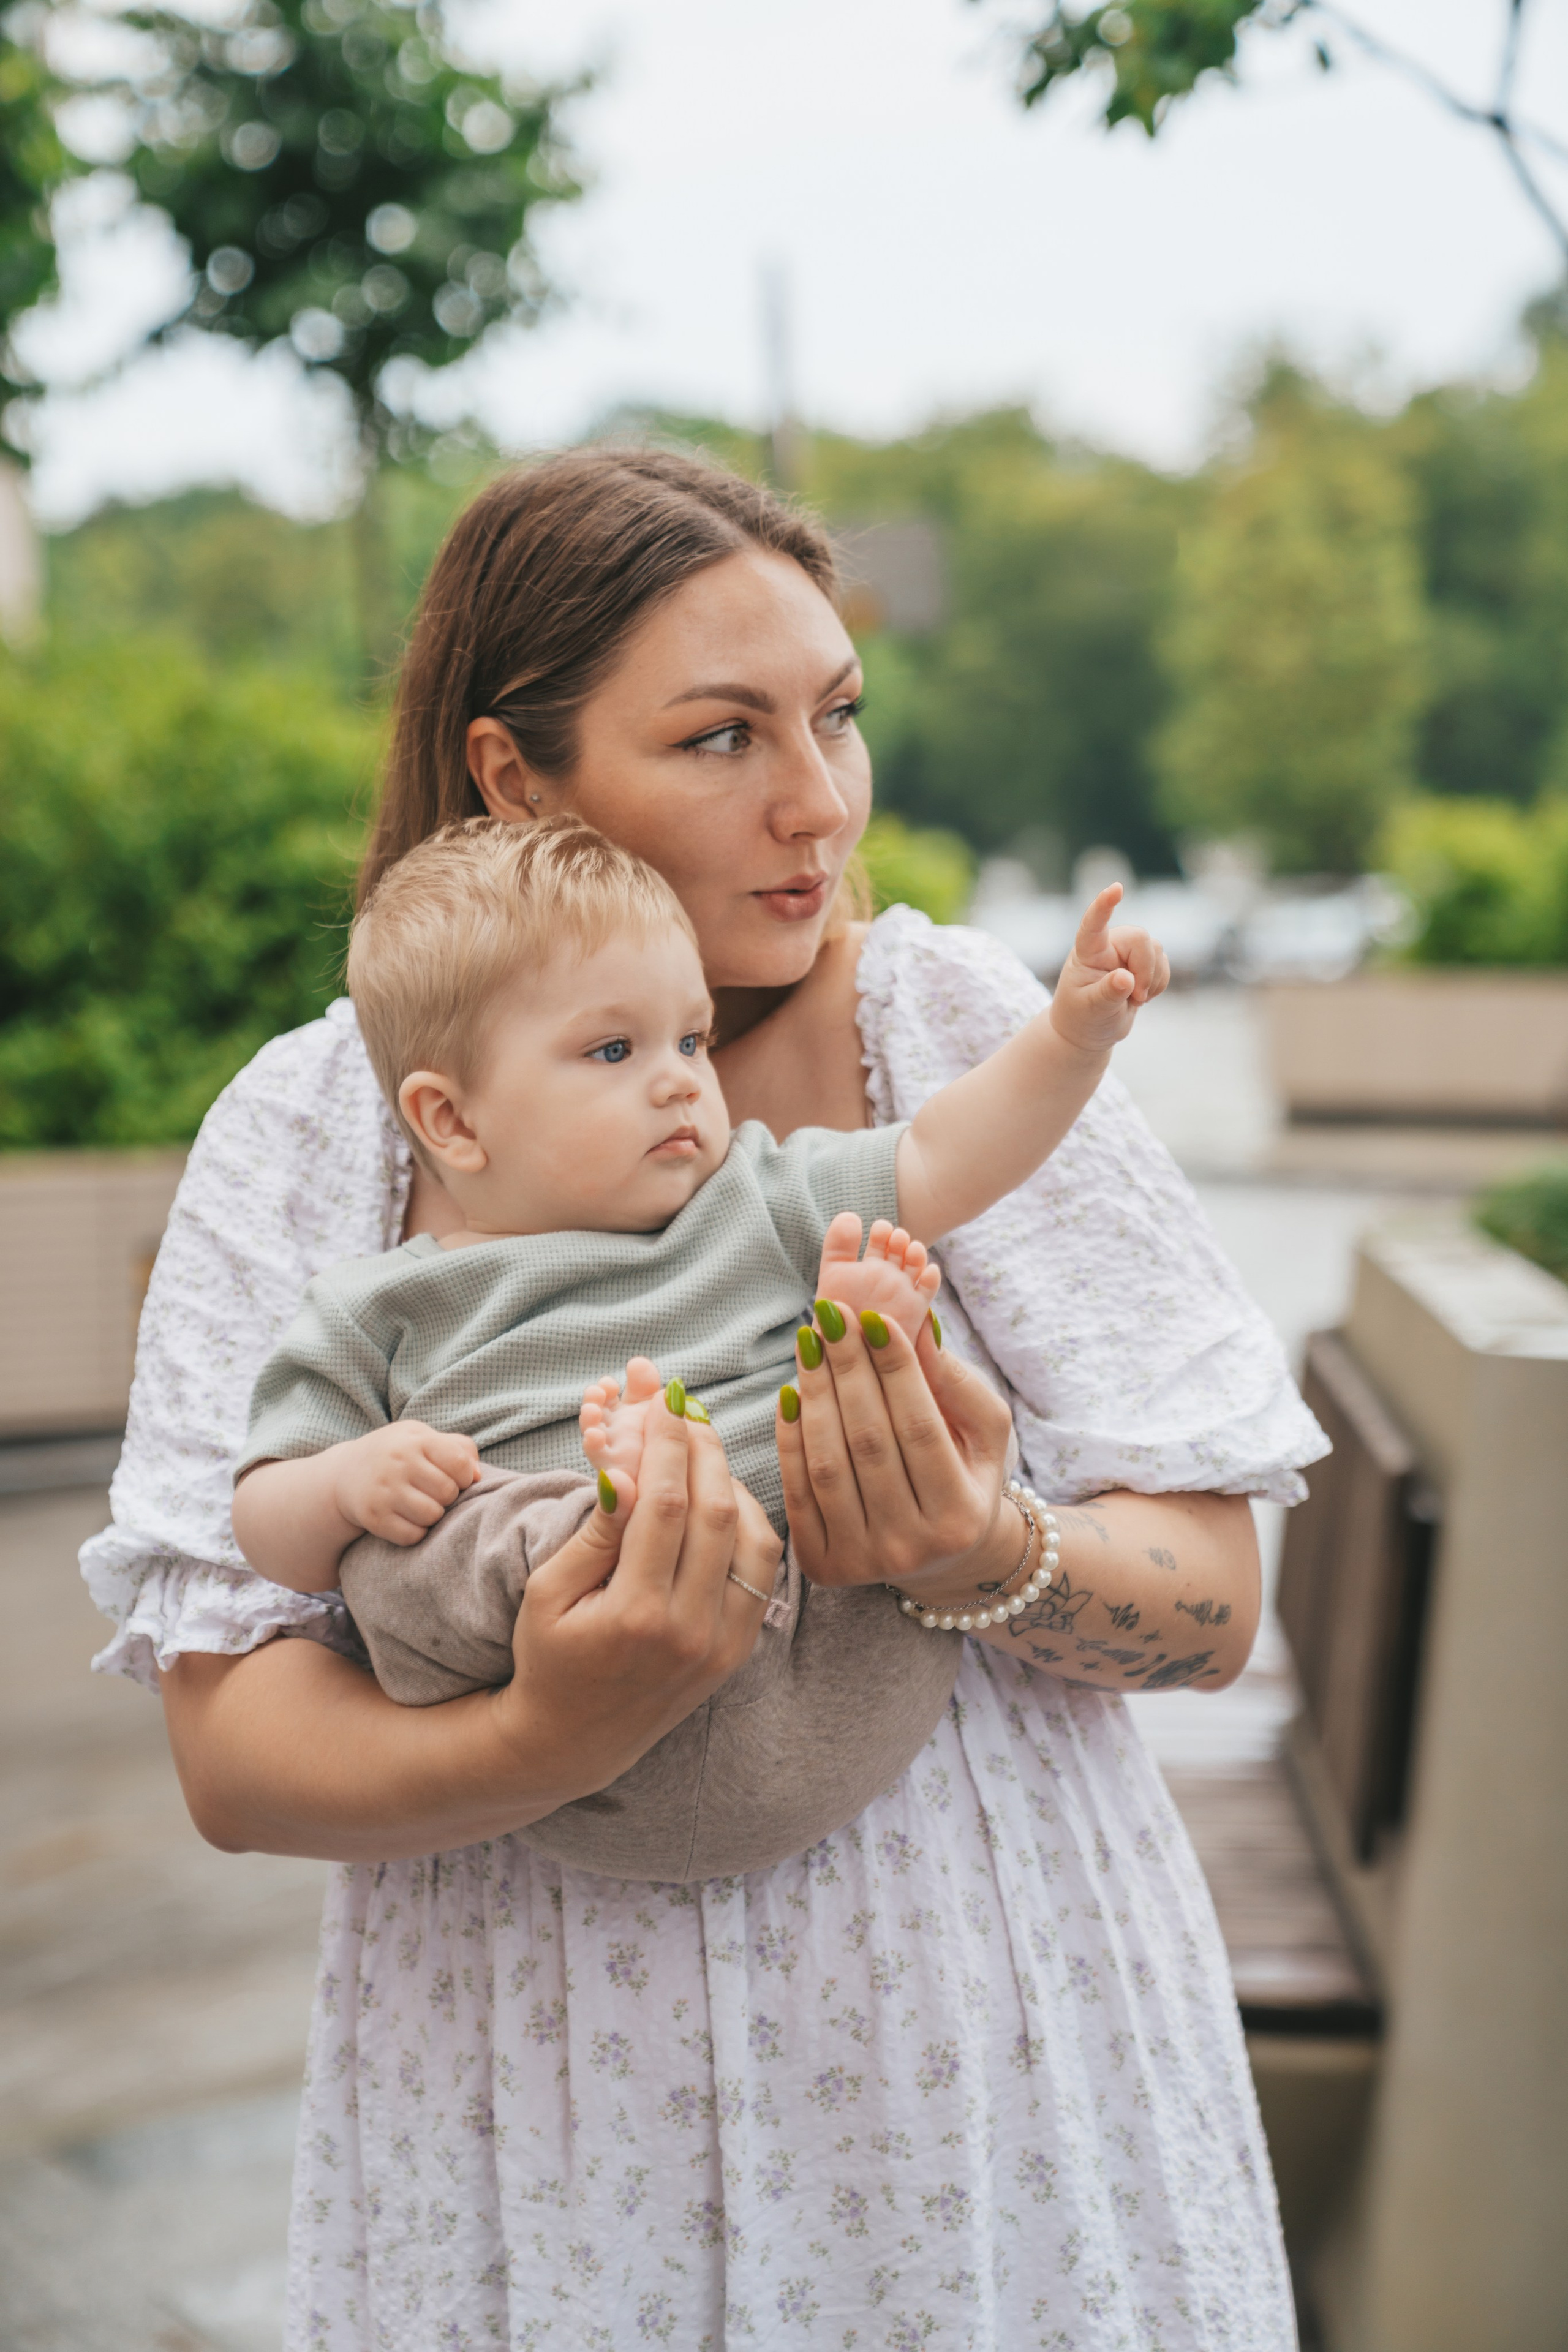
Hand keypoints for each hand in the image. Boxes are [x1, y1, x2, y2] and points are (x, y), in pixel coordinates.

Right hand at [332, 1421, 481, 1544]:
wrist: (346, 1473)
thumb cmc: (398, 1454)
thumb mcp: (423, 1437)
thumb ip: (459, 1448)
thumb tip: (478, 1476)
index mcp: (415, 1439)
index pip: (460, 1464)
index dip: (464, 1476)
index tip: (453, 1478)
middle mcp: (398, 1462)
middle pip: (448, 1493)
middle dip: (447, 1497)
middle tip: (432, 1493)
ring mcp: (383, 1491)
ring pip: (432, 1516)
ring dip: (433, 1516)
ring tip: (421, 1505)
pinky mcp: (373, 1517)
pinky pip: (412, 1536)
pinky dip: (416, 1532)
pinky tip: (407, 1519)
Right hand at [495, 1387, 780, 1794]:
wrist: (574, 1739)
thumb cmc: (549, 1656)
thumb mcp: (548, 1593)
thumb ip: (593, 1533)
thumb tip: (628, 1467)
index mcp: (636, 1616)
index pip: (666, 1504)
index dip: (667, 1442)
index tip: (662, 1398)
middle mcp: (690, 1631)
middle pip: (716, 1512)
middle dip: (703, 1446)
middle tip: (687, 1406)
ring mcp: (722, 1643)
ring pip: (754, 1538)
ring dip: (732, 1480)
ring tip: (703, 1444)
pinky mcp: (738, 1649)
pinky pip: (762, 1570)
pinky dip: (749, 1522)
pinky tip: (721, 1493)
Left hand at [777, 1302, 1017, 1592]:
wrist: (942, 1560)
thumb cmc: (966, 1478)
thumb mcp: (985, 1434)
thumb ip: (958, 1384)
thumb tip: (918, 1327)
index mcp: (958, 1517)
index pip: (919, 1427)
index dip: (895, 1368)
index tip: (873, 1316)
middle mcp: (910, 1548)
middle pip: (868, 1441)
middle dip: (847, 1369)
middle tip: (832, 1314)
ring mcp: (862, 1561)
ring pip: (827, 1464)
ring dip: (814, 1394)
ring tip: (811, 1342)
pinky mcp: (822, 1565)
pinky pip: (796, 1489)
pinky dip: (790, 1437)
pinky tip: (791, 1391)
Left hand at [1049, 883, 1169, 1054]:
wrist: (1091, 1030)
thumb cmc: (1083, 1017)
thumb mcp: (1092, 1009)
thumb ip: (1108, 993)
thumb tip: (1126, 979)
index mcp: (1087, 952)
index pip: (1094, 925)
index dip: (1104, 906)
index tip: (1116, 888)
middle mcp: (1109, 945)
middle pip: (1140, 938)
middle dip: (1145, 970)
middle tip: (1136, 998)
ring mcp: (1128, 952)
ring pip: (1156, 949)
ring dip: (1152, 979)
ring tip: (1133, 1000)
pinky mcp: (1144, 961)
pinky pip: (1165, 963)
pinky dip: (1160, 983)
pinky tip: (1142, 996)